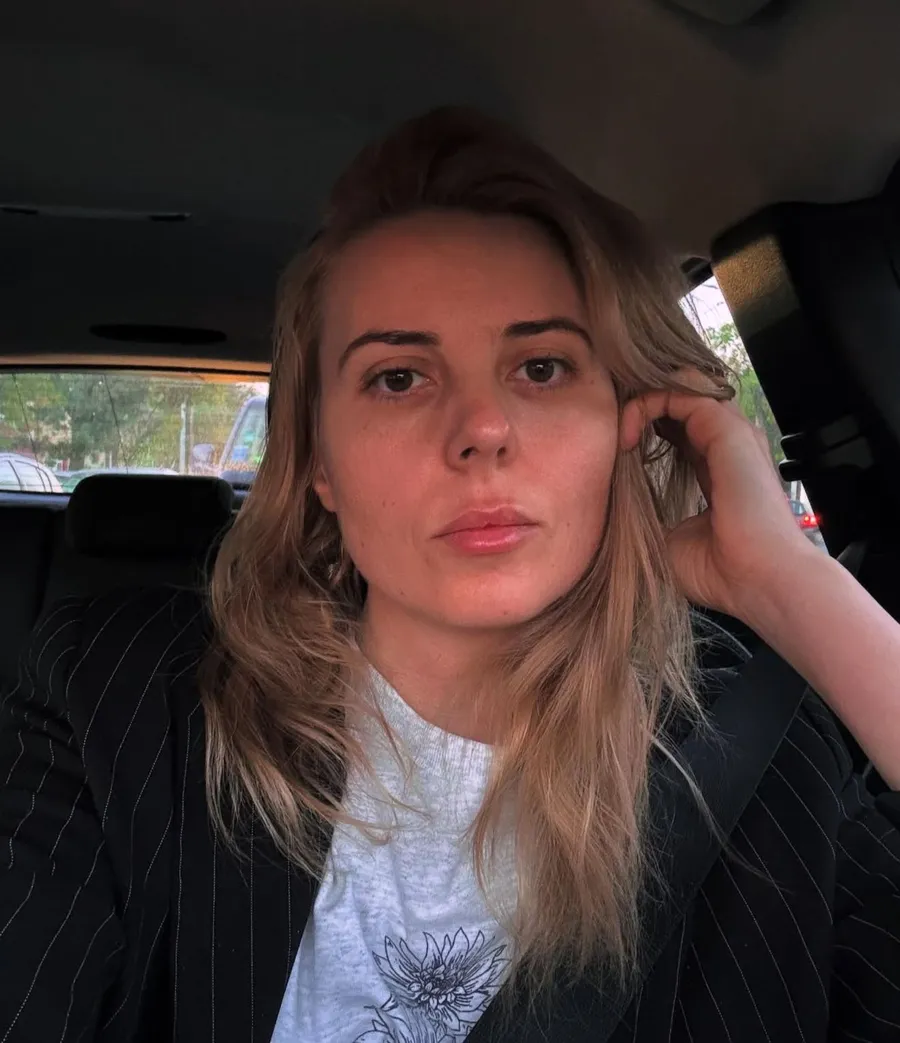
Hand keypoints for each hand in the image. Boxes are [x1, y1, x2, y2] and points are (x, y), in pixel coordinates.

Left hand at [619, 369, 817, 621]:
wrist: (758, 580)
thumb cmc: (718, 571)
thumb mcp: (665, 538)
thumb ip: (644, 513)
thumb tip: (611, 504)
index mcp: (715, 468)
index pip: (676, 427)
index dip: (640, 424)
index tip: (612, 450)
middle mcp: (726, 445)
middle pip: (679, 401)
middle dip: (638, 405)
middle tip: (608, 431)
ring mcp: (730, 434)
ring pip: (681, 387)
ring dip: (641, 399)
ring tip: (617, 431)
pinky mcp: (728, 429)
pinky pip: (684, 390)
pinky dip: (647, 403)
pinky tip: (626, 434)